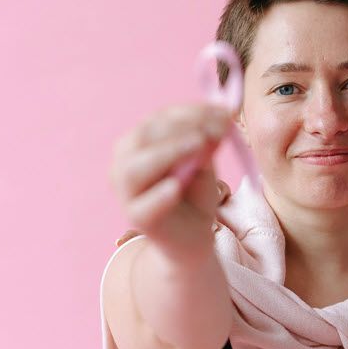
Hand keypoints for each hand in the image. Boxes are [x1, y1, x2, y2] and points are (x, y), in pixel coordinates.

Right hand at [110, 103, 231, 260]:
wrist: (193, 236)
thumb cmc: (194, 194)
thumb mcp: (205, 161)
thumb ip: (207, 141)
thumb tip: (221, 117)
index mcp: (139, 144)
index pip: (159, 118)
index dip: (191, 112)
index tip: (223, 112)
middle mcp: (125, 164)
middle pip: (143, 137)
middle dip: (181, 128)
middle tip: (213, 130)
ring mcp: (127, 192)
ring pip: (133, 169)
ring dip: (167, 152)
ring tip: (198, 146)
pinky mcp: (136, 218)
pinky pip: (142, 206)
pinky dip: (158, 195)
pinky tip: (176, 187)